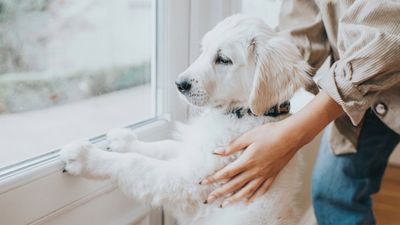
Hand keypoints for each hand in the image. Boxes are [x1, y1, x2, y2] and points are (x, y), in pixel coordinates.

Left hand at [200, 91, 342, 206]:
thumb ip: (232, 146)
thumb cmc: (270, 133)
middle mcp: (255, 171)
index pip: (226, 173)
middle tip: (209, 199)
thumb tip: (217, 151)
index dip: (213, 178)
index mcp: (247, 161)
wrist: (291, 136)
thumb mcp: (248, 136)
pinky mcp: (273, 175)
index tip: (203, 183)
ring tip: (225, 204)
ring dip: (234, 199)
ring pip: (247, 191)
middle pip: (234, 185)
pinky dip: (254, 196)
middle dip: (220, 193)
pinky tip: (249, 201)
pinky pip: (262, 189)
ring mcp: (264, 175)